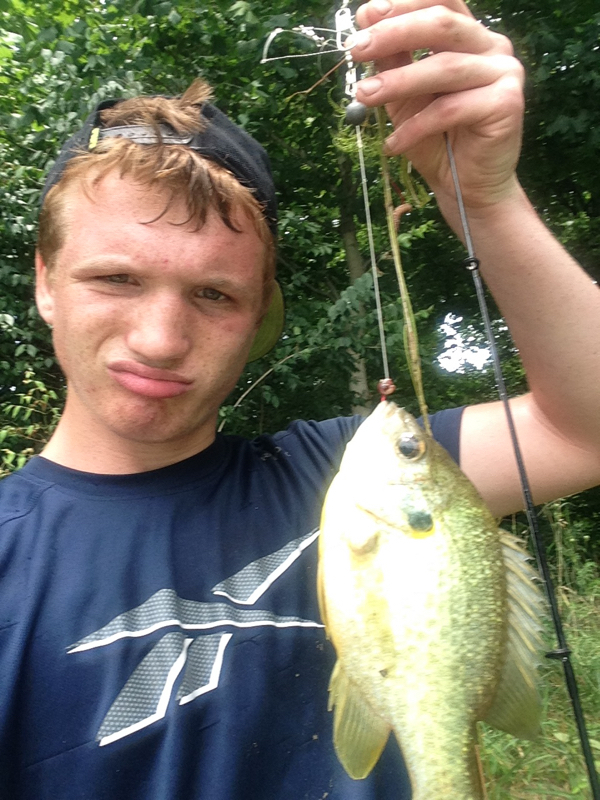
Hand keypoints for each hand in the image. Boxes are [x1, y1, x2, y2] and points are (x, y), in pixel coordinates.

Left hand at [351, 0, 524, 214]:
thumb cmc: (435, 141)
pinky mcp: (507, 103)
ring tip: (364, 95)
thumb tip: (367, 20)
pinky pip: (451, 109)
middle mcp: (492, 46)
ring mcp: (504, 72)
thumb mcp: (404, 96)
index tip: (365, 17)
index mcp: (468, 36)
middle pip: (441, 24)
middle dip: (394, 33)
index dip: (403, 3)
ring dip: (397, 80)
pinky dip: (415, 126)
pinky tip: (393, 142)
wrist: (465, 188)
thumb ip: (393, 59)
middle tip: (355, 49)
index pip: (440, 1)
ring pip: (444, 67)